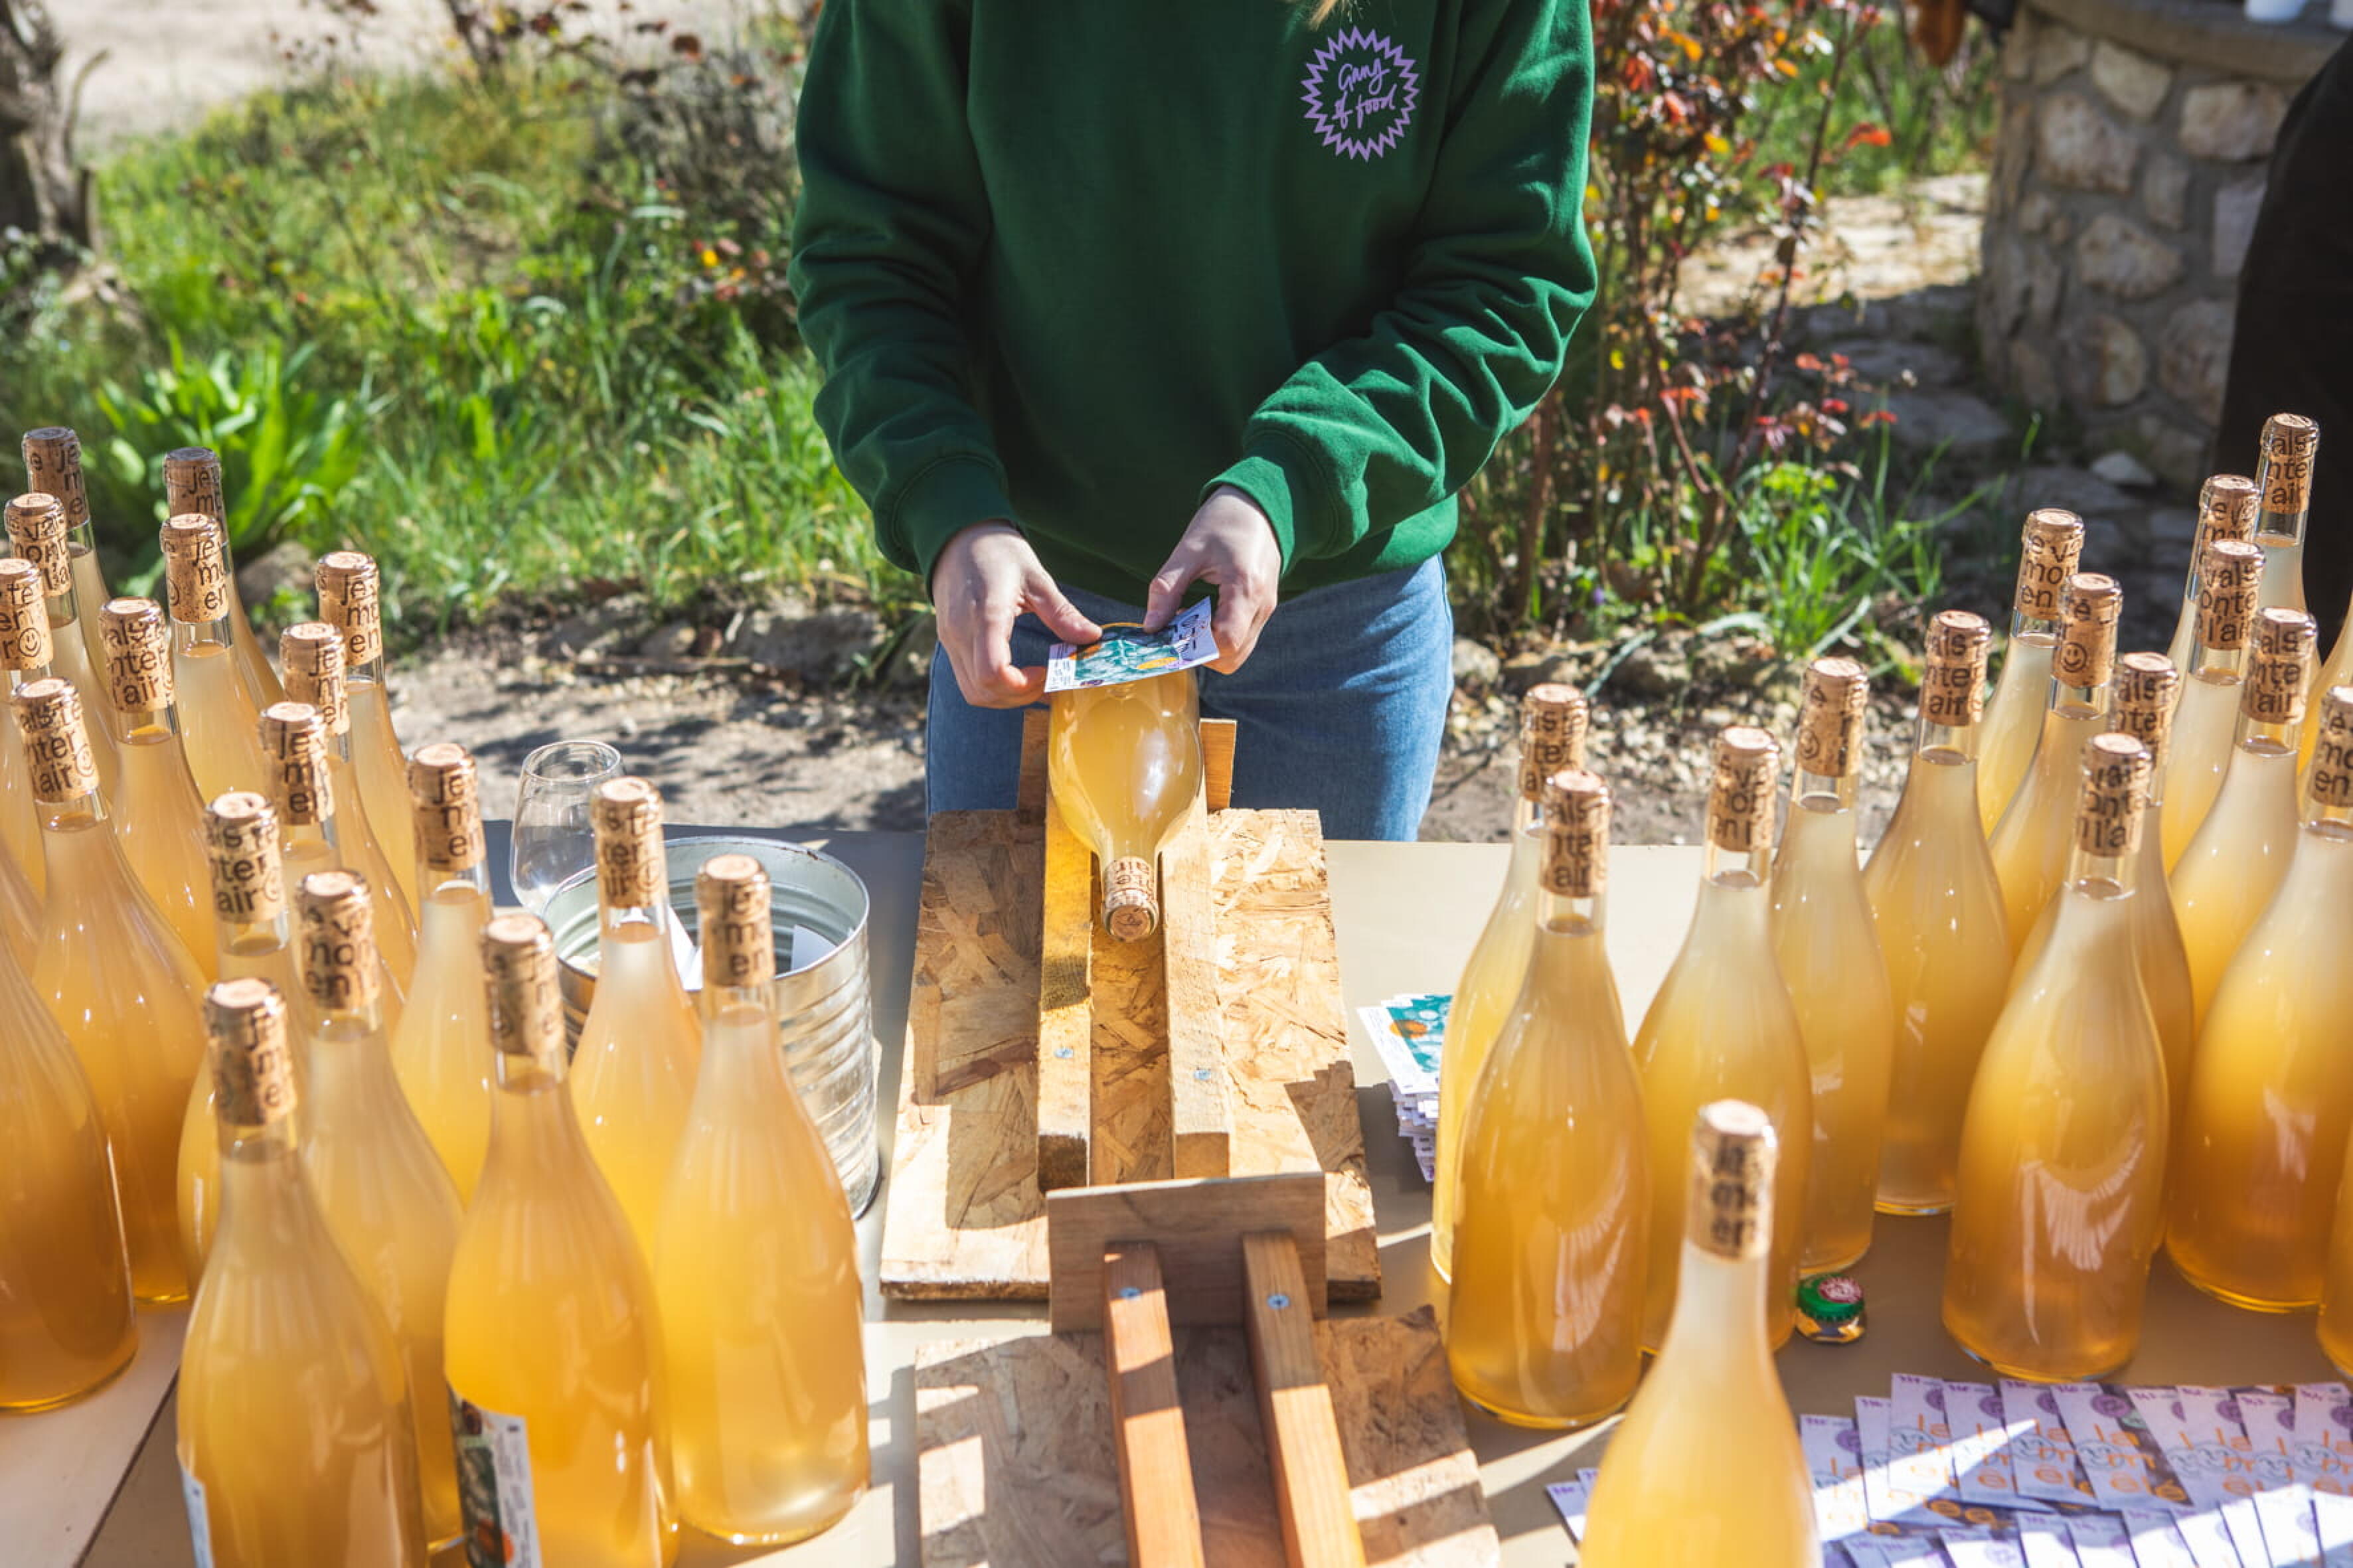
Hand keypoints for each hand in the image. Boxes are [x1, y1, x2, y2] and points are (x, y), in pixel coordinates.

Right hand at [929, 520, 1101, 707]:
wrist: (958, 538)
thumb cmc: (998, 552)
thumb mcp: (1036, 577)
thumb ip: (1062, 613)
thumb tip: (1092, 637)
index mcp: (986, 615)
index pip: (993, 673)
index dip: (1023, 686)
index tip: (1047, 672)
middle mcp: (962, 633)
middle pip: (983, 692)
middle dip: (1019, 697)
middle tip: (1047, 680)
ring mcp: (951, 640)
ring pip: (973, 693)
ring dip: (1006, 697)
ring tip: (1033, 680)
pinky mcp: (950, 643)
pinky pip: (967, 681)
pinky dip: (993, 688)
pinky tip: (1016, 675)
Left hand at [1143, 485, 1280, 673]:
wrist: (1257, 503)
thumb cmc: (1223, 521)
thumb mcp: (1188, 550)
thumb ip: (1167, 590)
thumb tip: (1150, 628)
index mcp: (1245, 587)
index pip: (1226, 641)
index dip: (1197, 647)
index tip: (1172, 635)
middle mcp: (1262, 604)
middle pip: (1233, 655)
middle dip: (1201, 652)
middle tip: (1176, 631)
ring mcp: (1266, 608)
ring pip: (1240, 651)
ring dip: (1211, 646)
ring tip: (1188, 620)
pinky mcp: (1263, 607)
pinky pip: (1243, 637)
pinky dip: (1220, 637)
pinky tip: (1202, 614)